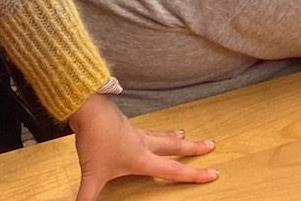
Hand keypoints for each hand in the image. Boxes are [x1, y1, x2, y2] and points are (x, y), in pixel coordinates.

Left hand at [67, 93, 217, 200]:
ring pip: (161, 135)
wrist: (88, 109)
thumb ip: (87, 198)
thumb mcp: (92, 176)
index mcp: (142, 158)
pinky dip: (153, 131)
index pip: (173, 171)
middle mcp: (143, 144)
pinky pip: (145, 130)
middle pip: (174, 147)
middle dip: (194, 148)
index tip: (213, 173)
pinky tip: (146, 131)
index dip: (194, 175)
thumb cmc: (94, 140)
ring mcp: (134, 132)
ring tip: (183, 133)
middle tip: (211, 145)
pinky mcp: (124, 124)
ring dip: (174, 137)